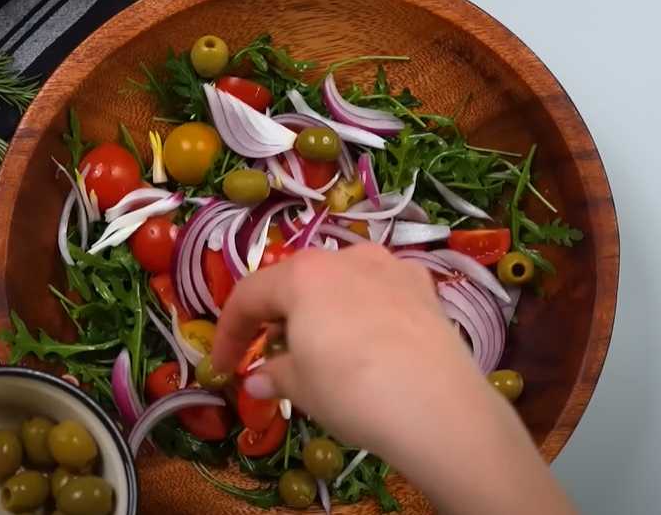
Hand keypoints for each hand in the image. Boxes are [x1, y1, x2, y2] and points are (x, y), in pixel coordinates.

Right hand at [212, 244, 574, 514]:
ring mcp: (391, 267)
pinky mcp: (425, 288)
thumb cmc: (351, 389)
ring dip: (323, 311)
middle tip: (271, 356)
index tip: (223, 366)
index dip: (229, 333)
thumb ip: (275, 375)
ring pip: (342, 282)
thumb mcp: (302, 388)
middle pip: (297, 282)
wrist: (438, 404)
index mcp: (302, 274)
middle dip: (278, 318)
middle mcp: (345, 257)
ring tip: (321, 349)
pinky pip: (380, 293)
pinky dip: (363, 312)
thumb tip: (258, 379)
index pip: (249, 296)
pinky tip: (368, 343)